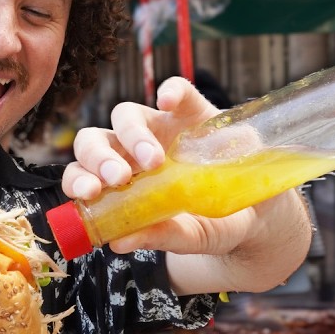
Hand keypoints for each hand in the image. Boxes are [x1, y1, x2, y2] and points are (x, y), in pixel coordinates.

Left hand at [61, 75, 252, 256]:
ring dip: (131, 135)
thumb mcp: (187, 236)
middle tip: (118, 179)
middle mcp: (130, 151)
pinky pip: (177, 91)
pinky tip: (168, 101)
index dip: (78, 180)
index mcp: (119, 182)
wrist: (256, 213)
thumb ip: (156, 236)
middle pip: (95, 140)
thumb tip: (116, 243)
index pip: (83, 173)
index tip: (91, 193)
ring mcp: (161, 127)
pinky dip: (170, 91)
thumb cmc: (212, 224)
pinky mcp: (193, 111)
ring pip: (125, 115)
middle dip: (99, 158)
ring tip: (154, 160)